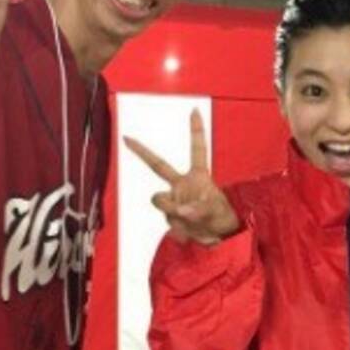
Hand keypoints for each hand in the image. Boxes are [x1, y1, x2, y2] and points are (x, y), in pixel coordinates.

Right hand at [124, 109, 239, 245]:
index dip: (196, 130)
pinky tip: (190, 232)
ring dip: (170, 210)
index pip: (197, 149)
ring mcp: (175, 200)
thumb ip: (198, 211)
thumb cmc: (222, 219)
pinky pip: (166, 220)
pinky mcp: (170, 217)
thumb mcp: (216, 213)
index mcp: (199, 177)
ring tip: (190, 222)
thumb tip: (181, 210)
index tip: (195, 110)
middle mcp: (183, 185)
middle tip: (126, 138)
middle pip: (158, 165)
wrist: (218, 239)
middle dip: (142, 151)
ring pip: (159, 200)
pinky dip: (178, 229)